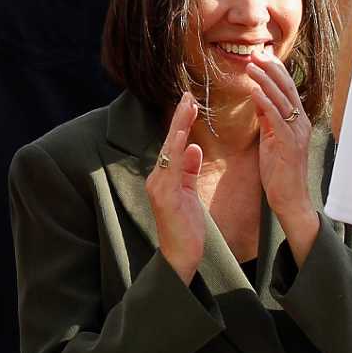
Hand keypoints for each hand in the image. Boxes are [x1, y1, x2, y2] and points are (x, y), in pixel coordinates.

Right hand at [145, 92, 207, 283]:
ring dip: (179, 127)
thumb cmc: (186, 229)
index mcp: (164, 177)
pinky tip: (184, 136)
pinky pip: (171, 168)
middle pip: (169, 142)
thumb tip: (194, 148)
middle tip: (188, 95)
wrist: (180, 257)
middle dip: (179, 118)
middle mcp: (157, 178)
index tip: (189, 102)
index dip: (181, 123)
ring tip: (187, 106)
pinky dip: (177, 150)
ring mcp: (158, 187)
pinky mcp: (164, 197)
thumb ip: (189, 171)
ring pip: (169, 150)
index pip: (174, 144)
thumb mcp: (189, 194)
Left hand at [244, 50, 315, 245]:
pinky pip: (276, 118)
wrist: (290, 200)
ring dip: (265, 80)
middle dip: (271, 69)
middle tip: (256, 53)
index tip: (261, 55)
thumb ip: (267, 119)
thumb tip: (258, 98)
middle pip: (287, 88)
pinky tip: (254, 90)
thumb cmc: (280, 173)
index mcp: (298, 121)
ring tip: (250, 66)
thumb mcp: (271, 140)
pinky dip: (265, 102)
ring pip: (282, 99)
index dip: (275, 70)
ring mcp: (297, 133)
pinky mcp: (288, 144)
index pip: (288, 89)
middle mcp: (301, 123)